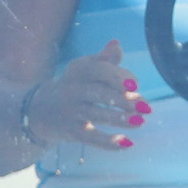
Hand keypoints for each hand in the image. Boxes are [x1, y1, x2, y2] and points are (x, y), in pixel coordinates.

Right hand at [23, 41, 151, 151]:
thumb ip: (105, 59)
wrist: (41, 110)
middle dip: (124, 101)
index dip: (119, 77)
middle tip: (146, 107)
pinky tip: (127, 143)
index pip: (100, 71)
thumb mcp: (85, 69)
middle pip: (100, 94)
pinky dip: (109, 142)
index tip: (137, 85)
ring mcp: (71, 111)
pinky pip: (91, 138)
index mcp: (79, 70)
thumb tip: (117, 44)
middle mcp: (73, 89)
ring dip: (121, 119)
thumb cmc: (75, 86)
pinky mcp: (71, 131)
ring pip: (98, 115)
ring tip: (141, 122)